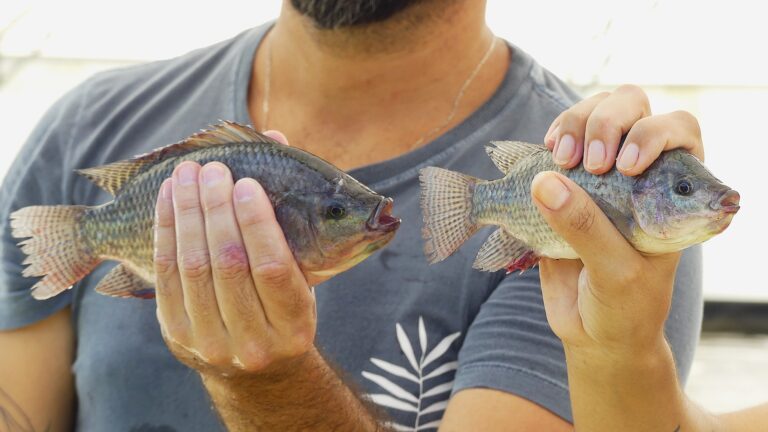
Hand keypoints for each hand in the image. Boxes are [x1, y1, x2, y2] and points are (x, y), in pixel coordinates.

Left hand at [152, 130, 316, 377]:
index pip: (274, 268)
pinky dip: (165, 231)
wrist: (255, 371)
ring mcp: (211, 343)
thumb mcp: (306, 275)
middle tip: (213, 169)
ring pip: (193, 267)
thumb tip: (277, 140)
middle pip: (229, 264)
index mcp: (295, 325)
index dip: (257, 222)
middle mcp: (254, 342)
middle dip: (217, 209)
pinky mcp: (177, 336)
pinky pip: (164, 276)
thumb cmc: (284, 308)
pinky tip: (168, 200)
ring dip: (187, 213)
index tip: (246, 183)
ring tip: (187, 174)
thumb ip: (293, 213)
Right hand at [534, 91, 705, 351]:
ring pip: (592, 113)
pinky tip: (546, 156)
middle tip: (589, 162)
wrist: (594, 333)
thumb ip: (585, 228)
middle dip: (607, 120)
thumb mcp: (614, 272)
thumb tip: (545, 181)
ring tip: (560, 157)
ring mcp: (599, 175)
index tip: (627, 165)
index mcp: (672, 190)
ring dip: (575, 124)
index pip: (678, 131)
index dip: (655, 132)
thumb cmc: (624, 306)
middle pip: (631, 107)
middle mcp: (639, 173)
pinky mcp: (564, 185)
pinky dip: (551, 139)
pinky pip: (559, 144)